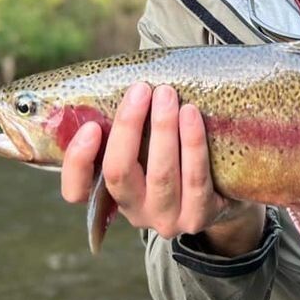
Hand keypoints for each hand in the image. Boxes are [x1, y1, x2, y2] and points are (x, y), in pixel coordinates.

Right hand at [60, 82, 265, 255]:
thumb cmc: (174, 155)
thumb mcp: (144, 148)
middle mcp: (135, 212)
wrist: (224, 189)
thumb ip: (127, 126)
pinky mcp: (200, 216)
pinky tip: (191, 114)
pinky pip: (196, 178)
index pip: (75, 191)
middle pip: (120, 172)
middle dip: (128, 127)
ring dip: (163, 129)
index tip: (91, 126)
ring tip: (167, 94)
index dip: (78, 161)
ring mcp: (167, 219)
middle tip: (141, 89)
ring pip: (161, 175)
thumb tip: (121, 81)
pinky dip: (192, 142)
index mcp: (110, 195)